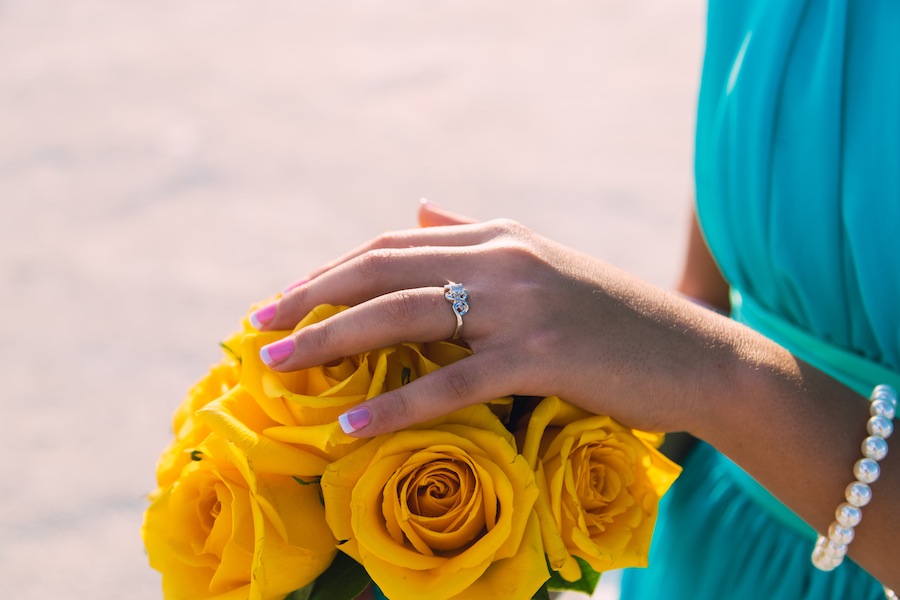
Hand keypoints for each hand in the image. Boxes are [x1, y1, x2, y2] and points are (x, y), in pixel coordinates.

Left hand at [251, 202, 727, 437]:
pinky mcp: (543, 355)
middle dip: (312, 297)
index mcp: (498, 237)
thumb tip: (419, 211)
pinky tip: (352, 427)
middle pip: (383, 270)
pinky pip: (452, 381)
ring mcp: (522, 304)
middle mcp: (503, 258)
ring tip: (279, 367)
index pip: (392, 246)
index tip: (287, 299)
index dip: (332, 271)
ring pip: (404, 315)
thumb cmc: (614, 320)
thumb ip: (474, 234)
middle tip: (258, 327)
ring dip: (332, 341)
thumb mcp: (542, 264)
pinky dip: (398, 405)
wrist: (697, 356)